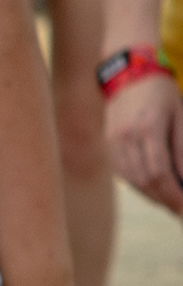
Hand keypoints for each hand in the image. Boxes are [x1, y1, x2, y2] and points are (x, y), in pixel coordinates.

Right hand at [107, 70, 182, 213]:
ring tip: (170, 204)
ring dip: (152, 196)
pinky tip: (154, 189)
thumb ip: (182, 150)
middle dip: (165, 201)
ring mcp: (113, 141)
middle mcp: (126, 137)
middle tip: (181, 212)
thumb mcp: (180, 117)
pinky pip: (123, 173)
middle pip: (145, 181)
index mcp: (147, 128)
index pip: (160, 172)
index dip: (175, 195)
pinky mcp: (109, 144)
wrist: (128, 74)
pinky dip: (140, 185)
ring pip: (132, 180)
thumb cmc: (161, 94)